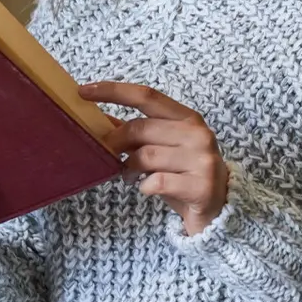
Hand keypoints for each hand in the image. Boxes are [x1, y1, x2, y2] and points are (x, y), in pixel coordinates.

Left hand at [81, 81, 229, 235]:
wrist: (217, 210)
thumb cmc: (183, 175)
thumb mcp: (162, 148)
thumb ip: (136, 132)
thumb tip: (99, 119)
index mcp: (187, 118)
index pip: (146, 96)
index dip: (113, 90)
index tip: (83, 91)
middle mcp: (198, 134)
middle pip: (141, 128)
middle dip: (115, 142)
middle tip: (107, 155)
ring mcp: (202, 159)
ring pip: (146, 156)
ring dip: (129, 168)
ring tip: (130, 176)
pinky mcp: (201, 186)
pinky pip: (157, 181)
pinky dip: (144, 187)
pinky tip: (147, 189)